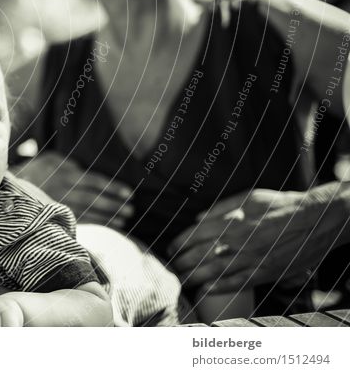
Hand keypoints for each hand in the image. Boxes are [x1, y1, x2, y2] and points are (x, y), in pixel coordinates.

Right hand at [15, 151, 133, 227]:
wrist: (9, 189)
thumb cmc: (34, 171)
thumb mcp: (50, 159)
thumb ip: (68, 164)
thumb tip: (83, 169)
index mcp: (65, 174)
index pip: (94, 182)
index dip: (112, 188)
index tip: (128, 193)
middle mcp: (64, 190)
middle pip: (94, 198)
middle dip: (114, 204)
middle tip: (131, 209)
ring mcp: (60, 204)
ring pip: (89, 211)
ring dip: (108, 215)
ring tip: (124, 217)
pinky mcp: (56, 215)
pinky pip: (80, 219)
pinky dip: (96, 222)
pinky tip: (109, 223)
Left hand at [168, 189, 332, 294]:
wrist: (315, 220)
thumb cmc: (280, 205)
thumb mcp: (248, 197)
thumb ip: (221, 208)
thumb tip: (197, 217)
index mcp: (233, 221)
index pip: (197, 234)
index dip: (180, 242)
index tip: (170, 247)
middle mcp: (240, 242)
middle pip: (202, 255)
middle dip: (183, 262)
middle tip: (173, 266)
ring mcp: (253, 259)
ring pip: (216, 272)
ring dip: (196, 277)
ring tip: (183, 279)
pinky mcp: (266, 272)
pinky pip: (239, 283)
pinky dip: (220, 287)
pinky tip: (205, 290)